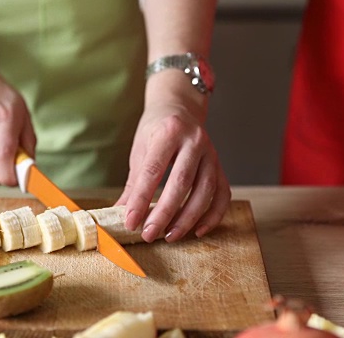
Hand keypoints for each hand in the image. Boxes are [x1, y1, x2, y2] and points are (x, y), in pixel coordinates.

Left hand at [116, 80, 230, 242]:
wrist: (180, 108)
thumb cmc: (156, 129)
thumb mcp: (140, 149)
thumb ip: (134, 183)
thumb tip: (120, 214)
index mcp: (169, 132)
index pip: (153, 171)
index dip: (141, 199)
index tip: (131, 221)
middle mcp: (193, 141)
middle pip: (181, 182)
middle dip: (164, 212)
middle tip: (149, 234)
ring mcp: (211, 153)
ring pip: (205, 190)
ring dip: (188, 218)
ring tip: (170, 236)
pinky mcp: (221, 165)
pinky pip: (222, 194)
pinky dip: (213, 215)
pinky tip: (198, 230)